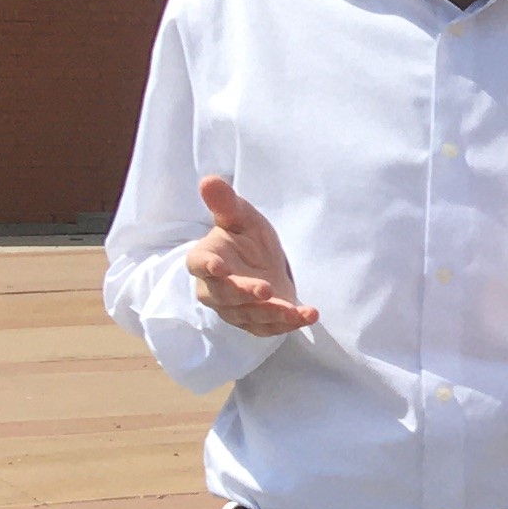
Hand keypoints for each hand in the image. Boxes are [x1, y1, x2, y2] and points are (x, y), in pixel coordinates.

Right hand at [186, 175, 317, 335]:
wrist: (261, 263)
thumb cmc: (245, 237)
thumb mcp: (241, 217)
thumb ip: (226, 204)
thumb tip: (210, 180)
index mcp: (206, 259)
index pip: (198, 265)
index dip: (206, 266)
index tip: (218, 267)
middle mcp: (215, 289)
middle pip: (225, 296)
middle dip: (244, 294)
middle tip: (265, 289)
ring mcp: (235, 309)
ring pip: (249, 315)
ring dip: (272, 314)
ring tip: (295, 310)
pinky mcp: (256, 322)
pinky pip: (269, 328)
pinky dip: (289, 324)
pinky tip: (309, 315)